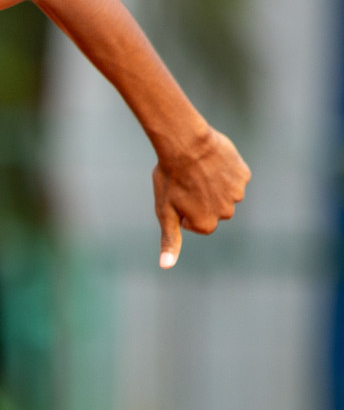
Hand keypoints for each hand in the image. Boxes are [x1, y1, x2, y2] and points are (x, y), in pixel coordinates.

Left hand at [153, 127, 249, 268]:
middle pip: (213, 210)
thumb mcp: (165, 211)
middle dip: (201, 200)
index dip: (185, 210)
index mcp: (206, 224)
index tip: (177, 197)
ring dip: (213, 186)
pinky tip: (211, 163)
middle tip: (187, 183)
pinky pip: (234, 177)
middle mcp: (226, 213)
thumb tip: (165, 266)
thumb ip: (170, 240)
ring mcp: (238, 193)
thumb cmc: (170, 178)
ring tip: (198, 172)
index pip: (197, 224)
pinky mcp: (244, 175)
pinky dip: (224, 171)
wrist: (184, 143)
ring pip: (225, 193)